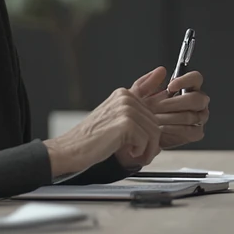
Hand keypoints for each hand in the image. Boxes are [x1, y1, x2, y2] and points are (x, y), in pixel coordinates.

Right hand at [43, 86, 159, 177]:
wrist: (70, 150)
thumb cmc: (91, 139)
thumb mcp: (115, 119)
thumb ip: (134, 112)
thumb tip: (156, 102)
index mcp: (122, 95)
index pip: (148, 90)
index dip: (159, 96)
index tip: (162, 77)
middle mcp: (125, 98)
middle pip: (155, 120)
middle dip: (151, 141)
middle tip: (141, 152)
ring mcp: (125, 108)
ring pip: (153, 132)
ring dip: (148, 149)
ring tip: (136, 155)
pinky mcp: (125, 123)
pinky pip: (147, 141)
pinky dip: (140, 152)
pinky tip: (128, 153)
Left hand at [137, 68, 210, 148]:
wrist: (142, 133)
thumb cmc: (144, 112)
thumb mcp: (139, 94)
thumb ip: (148, 82)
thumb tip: (161, 71)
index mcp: (188, 87)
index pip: (196, 78)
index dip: (186, 81)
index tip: (170, 86)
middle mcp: (197, 102)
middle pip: (197, 99)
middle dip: (174, 103)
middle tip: (157, 107)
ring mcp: (198, 118)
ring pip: (191, 116)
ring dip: (170, 117)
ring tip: (154, 118)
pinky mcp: (195, 133)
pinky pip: (190, 131)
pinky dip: (173, 130)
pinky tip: (161, 128)